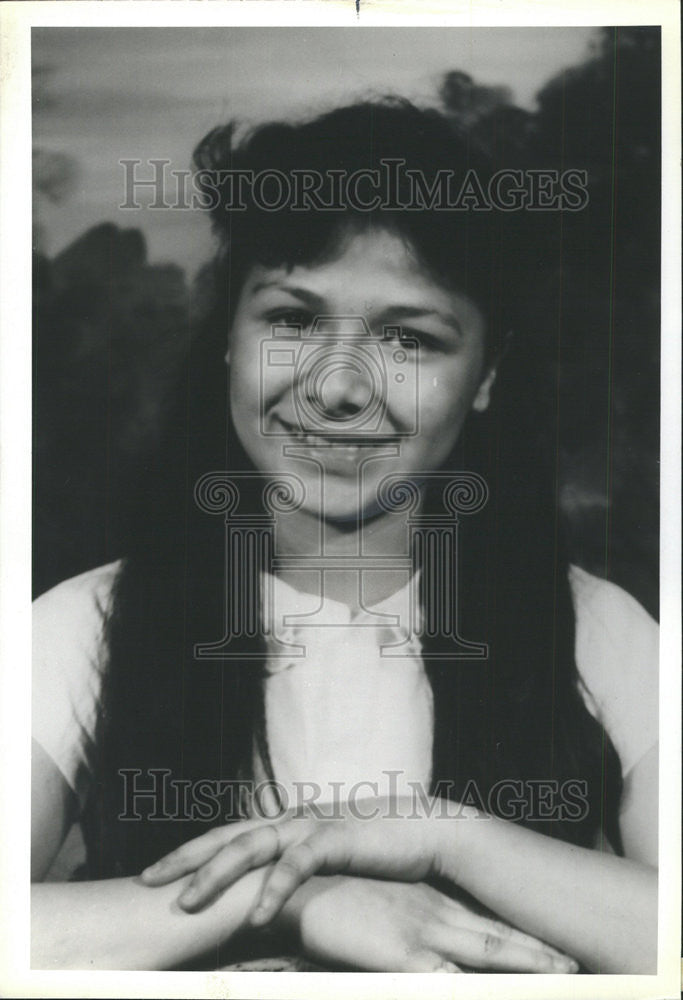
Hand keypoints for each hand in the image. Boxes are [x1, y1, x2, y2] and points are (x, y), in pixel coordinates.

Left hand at [141, 796, 449, 921]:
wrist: (430, 832)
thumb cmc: (380, 852)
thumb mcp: (332, 863)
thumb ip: (302, 871)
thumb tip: (273, 892)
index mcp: (287, 825)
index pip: (229, 836)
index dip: (192, 853)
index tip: (158, 874)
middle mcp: (292, 820)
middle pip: (226, 836)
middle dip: (185, 859)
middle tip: (146, 881)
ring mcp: (311, 826)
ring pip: (251, 847)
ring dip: (215, 875)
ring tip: (186, 904)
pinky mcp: (336, 838)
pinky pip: (295, 866)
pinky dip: (272, 891)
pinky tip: (253, 917)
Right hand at [282, 877, 578, 972]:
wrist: (295, 886)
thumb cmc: (333, 896)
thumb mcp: (377, 902)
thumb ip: (404, 916)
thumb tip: (423, 933)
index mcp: (430, 902)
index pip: (487, 924)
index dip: (524, 939)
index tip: (557, 950)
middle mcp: (434, 913)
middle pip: (498, 939)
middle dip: (539, 954)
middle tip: (575, 967)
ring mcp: (420, 931)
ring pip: (484, 954)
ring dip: (522, 967)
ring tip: (557, 978)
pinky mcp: (398, 950)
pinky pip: (440, 977)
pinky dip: (463, 987)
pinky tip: (488, 991)